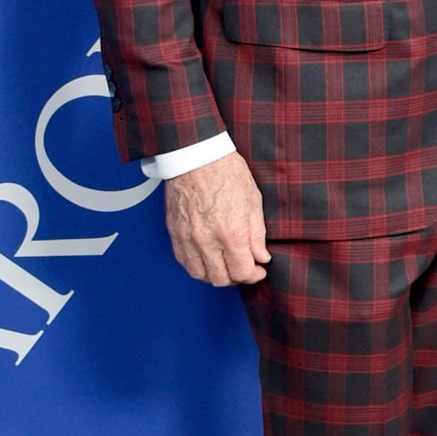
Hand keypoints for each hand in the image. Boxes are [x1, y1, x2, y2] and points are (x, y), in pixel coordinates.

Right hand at [164, 153, 269, 284]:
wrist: (197, 156)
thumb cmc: (226, 172)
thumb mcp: (253, 201)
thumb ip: (257, 234)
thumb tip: (261, 256)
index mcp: (230, 233)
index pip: (241, 272)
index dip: (253, 275)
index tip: (258, 269)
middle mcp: (207, 240)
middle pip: (220, 279)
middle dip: (236, 277)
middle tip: (244, 267)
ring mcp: (188, 238)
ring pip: (200, 275)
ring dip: (215, 275)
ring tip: (226, 264)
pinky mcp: (175, 233)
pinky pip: (184, 262)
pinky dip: (197, 266)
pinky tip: (207, 258)